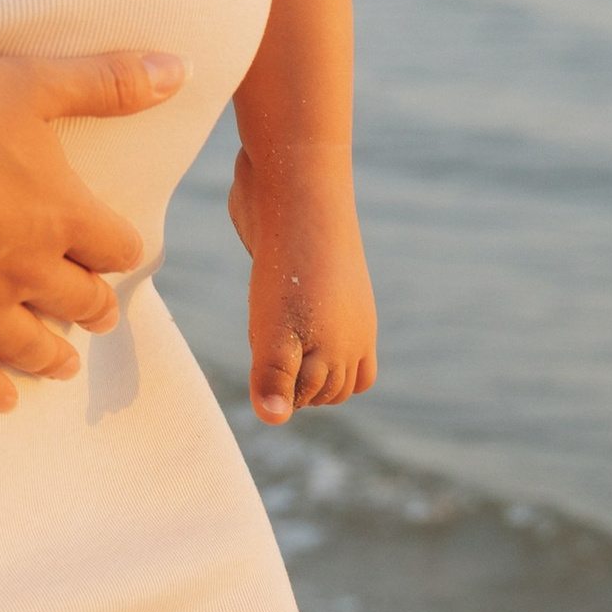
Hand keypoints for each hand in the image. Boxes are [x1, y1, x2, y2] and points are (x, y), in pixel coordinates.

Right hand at [0, 47, 173, 410]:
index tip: (116, 251)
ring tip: (63, 363)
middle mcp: (27, 272)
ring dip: (54, 357)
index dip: (119, 248)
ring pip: (32, 347)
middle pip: (82, 303)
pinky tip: (3, 402)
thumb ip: (108, 81)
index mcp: (61, 215)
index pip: (117, 248)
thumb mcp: (29, 81)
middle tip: (97, 312)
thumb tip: (182, 67)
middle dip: (94, 306)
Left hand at [228, 147, 378, 422]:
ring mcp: (334, 300)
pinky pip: (305, 313)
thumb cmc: (286, 267)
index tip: (262, 367)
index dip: (284, 394)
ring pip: (319, 347)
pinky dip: (286, 321)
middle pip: (324, 378)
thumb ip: (273, 379)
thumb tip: (274, 422)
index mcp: (349, 348)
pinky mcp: (312, 275)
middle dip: (290, 376)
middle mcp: (348, 328)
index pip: (320, 397)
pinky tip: (263, 302)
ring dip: (290, 351)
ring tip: (264, 328)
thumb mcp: (274, 333)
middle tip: (264, 345)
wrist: (293, 189)